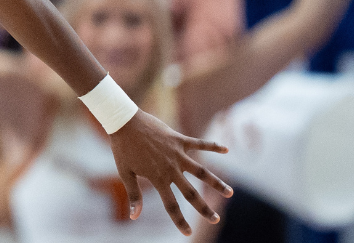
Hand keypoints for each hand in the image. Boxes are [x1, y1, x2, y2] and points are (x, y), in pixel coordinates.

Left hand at [109, 110, 232, 234]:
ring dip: (216, 182)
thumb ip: (134, 195)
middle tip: (216, 220)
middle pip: (191, 192)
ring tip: (230, 193)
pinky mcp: (179, 139)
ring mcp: (177, 154)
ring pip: (201, 171)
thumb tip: (134, 217)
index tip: (187, 233)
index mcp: (157, 178)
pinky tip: (226, 149)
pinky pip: (200, 143)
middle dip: (204, 208)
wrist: (124, 121)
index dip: (179, 221)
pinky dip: (213, 146)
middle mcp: (171, 168)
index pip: (171, 205)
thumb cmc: (123, 148)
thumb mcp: (125, 173)